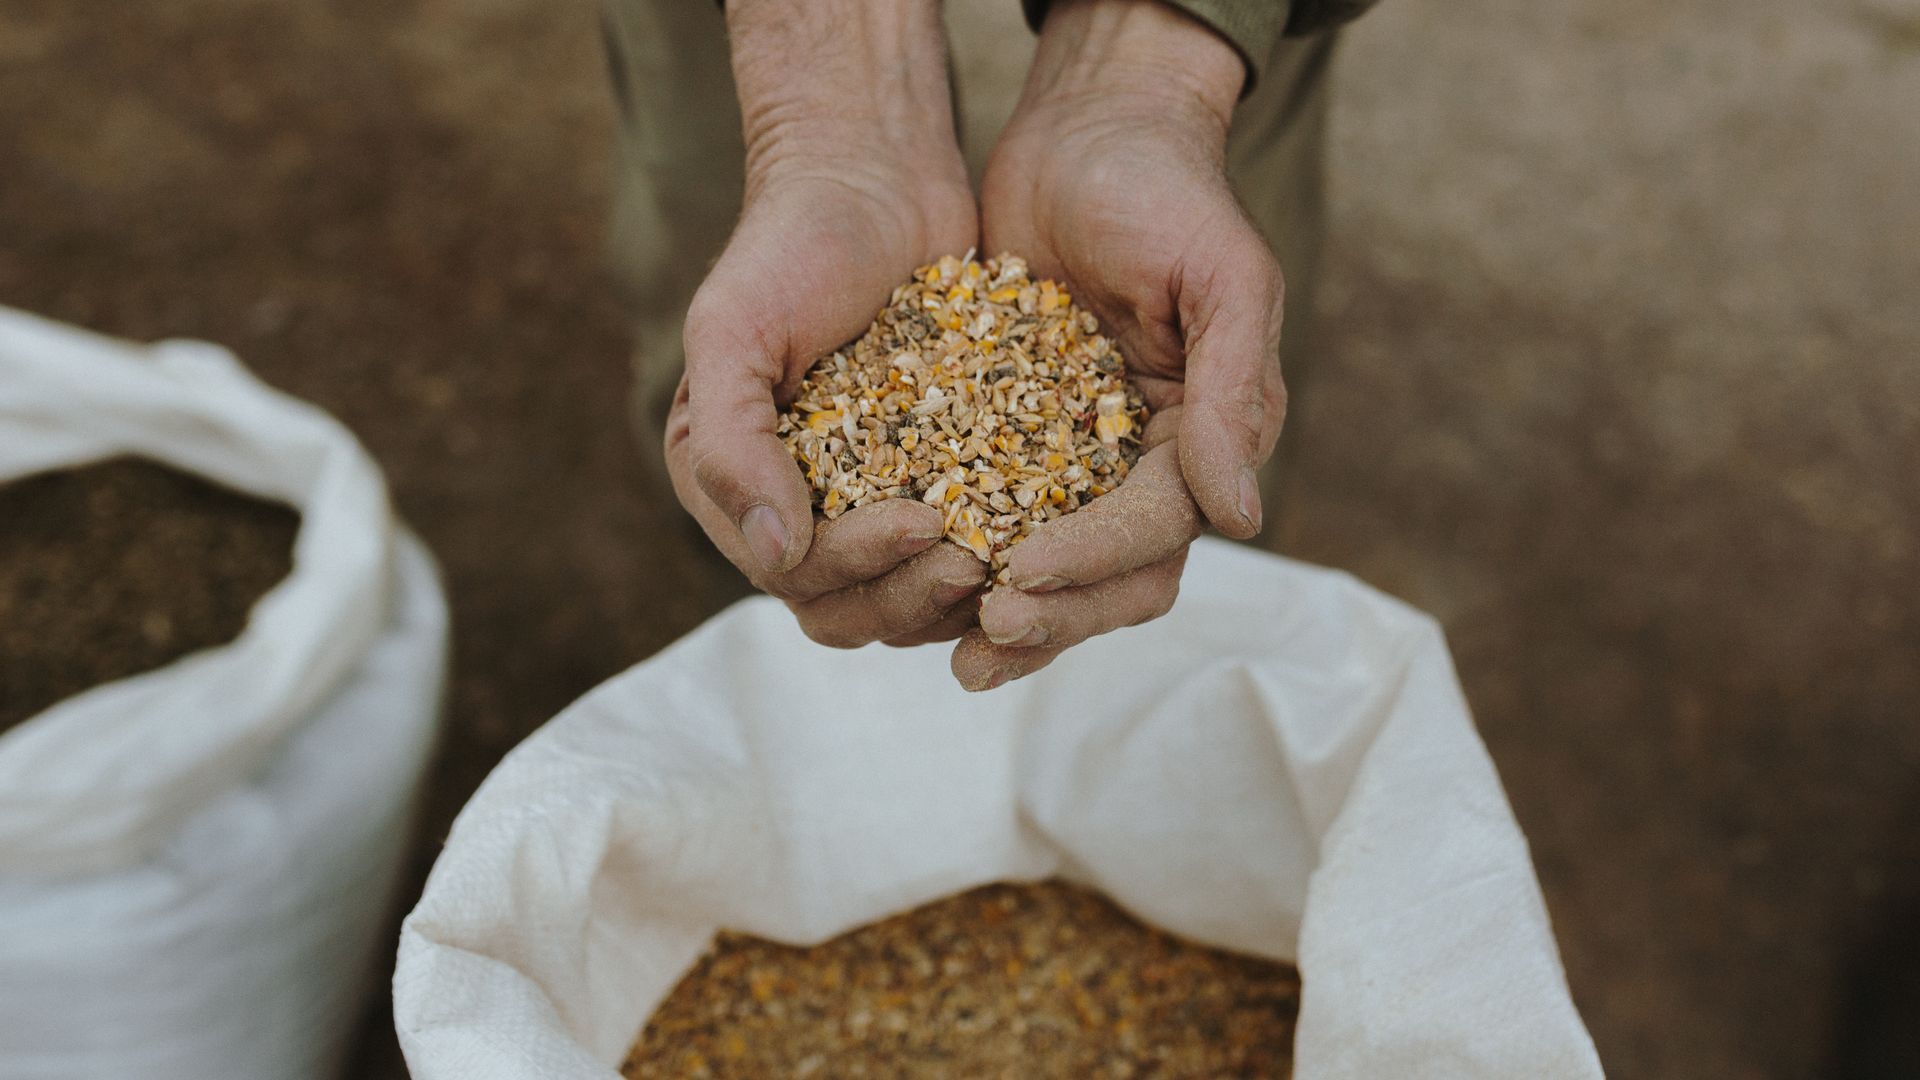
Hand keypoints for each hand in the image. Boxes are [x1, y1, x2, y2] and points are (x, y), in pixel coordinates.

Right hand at [668, 0, 988, 646]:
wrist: (877, 176)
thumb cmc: (791, 244)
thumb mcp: (735, 331)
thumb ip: (731, 443)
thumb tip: (773, 555)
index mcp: (739, 488)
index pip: (796, 576)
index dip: (857, 567)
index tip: (923, 522)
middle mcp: (802, 509)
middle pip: (857, 609)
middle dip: (914, 598)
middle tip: (975, 562)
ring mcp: (876, 498)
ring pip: (917, 593)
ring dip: (961, 591)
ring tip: (1017, 555)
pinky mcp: (947, 474)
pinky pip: (974, 537)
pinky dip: (1005, 548)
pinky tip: (1051, 534)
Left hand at [957, 0, 1285, 689]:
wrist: (1089, 129)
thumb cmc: (1165, 190)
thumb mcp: (1220, 276)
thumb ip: (1235, 394)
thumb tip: (1243, 517)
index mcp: (1207, 438)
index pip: (1156, 531)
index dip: (1092, 564)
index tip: (1017, 579)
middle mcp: (1150, 464)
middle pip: (1113, 579)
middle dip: (1053, 616)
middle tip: (981, 636)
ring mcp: (1082, 458)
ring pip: (1055, 568)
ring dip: (1009, 617)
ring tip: (952, 652)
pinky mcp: (1017, 438)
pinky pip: (995, 516)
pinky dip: (963, 558)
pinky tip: (912, 588)